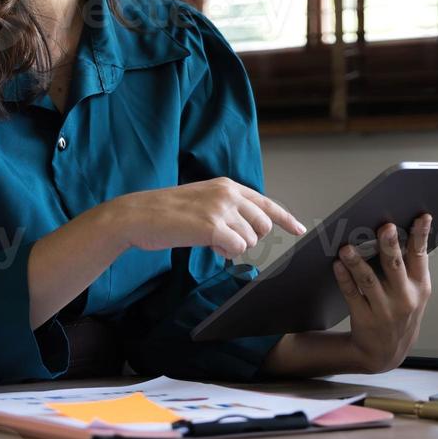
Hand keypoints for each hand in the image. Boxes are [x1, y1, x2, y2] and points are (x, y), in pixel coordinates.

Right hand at [100, 177, 306, 260]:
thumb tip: (248, 234)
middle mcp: (228, 193)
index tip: (299, 229)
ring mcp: (221, 208)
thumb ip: (228, 210)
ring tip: (208, 238)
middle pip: (263, 225)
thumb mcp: (203, 201)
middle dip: (248, 238)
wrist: (138, 215)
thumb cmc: (167, 213)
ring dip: (232, 246)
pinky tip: (207, 245)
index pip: (266, 203)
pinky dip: (224, 253)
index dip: (285, 218)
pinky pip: (237, 249)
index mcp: (227, 186)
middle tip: (223, 239)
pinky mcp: (212, 226)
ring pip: (250, 240)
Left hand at [332, 213, 432, 373]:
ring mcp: (384, 310)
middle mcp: (404, 298)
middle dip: (390, 246)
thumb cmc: (401, 313)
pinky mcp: (364, 318)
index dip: (421, 235)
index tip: (422, 216)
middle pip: (395, 266)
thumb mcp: (415, 293)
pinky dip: (344, 278)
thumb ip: (410, 266)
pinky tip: (337, 265)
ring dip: (357, 262)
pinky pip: (352, 295)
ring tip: (347, 247)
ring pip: (369, 280)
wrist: (386, 352)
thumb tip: (398, 230)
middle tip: (384, 228)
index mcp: (419, 286)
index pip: (420, 256)